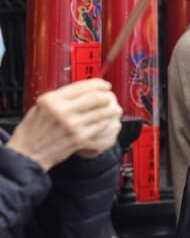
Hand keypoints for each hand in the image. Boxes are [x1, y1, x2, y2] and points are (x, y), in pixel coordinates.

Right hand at [6, 79, 121, 170]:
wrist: (27, 154)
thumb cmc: (32, 131)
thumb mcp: (41, 106)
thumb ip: (61, 97)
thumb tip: (83, 89)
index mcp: (51, 100)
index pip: (82, 86)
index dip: (98, 84)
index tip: (104, 85)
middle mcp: (62, 111)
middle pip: (96, 98)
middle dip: (107, 96)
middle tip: (110, 96)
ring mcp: (72, 125)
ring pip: (102, 112)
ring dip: (112, 109)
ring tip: (114, 108)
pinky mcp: (79, 138)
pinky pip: (100, 126)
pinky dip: (106, 122)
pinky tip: (107, 121)